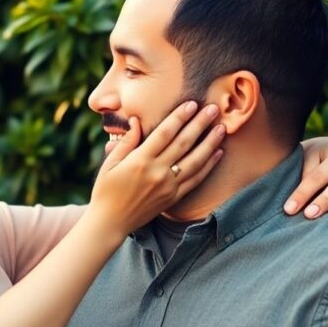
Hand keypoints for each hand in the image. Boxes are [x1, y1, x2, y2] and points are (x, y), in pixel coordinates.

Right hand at [88, 101, 225, 235]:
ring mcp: (168, 186)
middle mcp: (157, 172)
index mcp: (140, 160)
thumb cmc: (105, 190)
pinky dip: (209, 166)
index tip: (191, 104)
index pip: (165, 133)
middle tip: (214, 108)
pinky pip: (196, 180)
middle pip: (184, 143)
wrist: (110, 222)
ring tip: (222, 128)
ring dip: (210, 143)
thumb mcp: (110, 163)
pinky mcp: (173, 198)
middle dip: (200, 124)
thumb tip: (137, 120)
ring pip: (195, 161)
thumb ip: (126, 141)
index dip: (179, 117)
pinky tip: (218, 153)